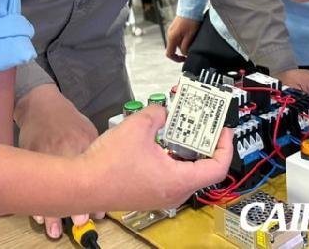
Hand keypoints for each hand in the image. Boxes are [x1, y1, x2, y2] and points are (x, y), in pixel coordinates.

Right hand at [16, 86, 103, 238]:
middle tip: (79, 222)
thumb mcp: (88, 131)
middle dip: (74, 204)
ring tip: (55, 230)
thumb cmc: (68, 120)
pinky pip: (34, 181)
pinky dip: (37, 201)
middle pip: (70, 180)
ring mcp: (45, 153)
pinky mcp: (30, 157)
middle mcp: (64, 148)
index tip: (99, 213)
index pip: (93, 169)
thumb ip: (99, 153)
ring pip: (50, 186)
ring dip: (53, 211)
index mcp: (83, 141)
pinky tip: (39, 217)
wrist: (42, 105)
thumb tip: (108, 178)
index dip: (96, 192)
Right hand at [77, 107, 232, 211]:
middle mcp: (174, 193)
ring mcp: (161, 195)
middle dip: (205, 143)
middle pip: (203, 169)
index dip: (225, 145)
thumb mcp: (139, 126)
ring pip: (186, 172)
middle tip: (202, 122)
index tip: (223, 127)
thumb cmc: (109, 163)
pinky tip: (160, 139)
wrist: (82, 184)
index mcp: (178, 181)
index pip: (217, 168)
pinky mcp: (149, 193)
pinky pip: (171, 175)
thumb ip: (159, 114)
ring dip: (186, 149)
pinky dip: (172, 156)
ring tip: (181, 125)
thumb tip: (164, 112)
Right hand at [166, 16, 201, 62]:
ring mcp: (172, 29)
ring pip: (177, 42)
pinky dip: (184, 38)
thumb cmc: (191, 20)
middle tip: (191, 48)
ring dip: (184, 44)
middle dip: (182, 50)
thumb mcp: (190, 36)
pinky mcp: (176, 26)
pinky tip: (191, 34)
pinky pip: (178, 36)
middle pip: (174, 48)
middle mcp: (170, 33)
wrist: (192, 5)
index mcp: (172, 37)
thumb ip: (185, 47)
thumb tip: (184, 53)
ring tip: (193, 39)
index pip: (169, 54)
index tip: (185, 59)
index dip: (176, 59)